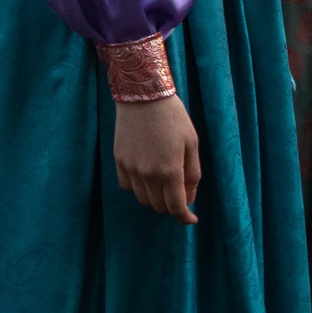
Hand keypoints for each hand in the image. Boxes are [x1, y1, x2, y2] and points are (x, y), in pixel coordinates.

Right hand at [113, 94, 200, 222]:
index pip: (176, 208)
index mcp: (170, 171)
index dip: (185, 217)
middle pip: (159, 206)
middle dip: (171, 205)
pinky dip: (137, 187)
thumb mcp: (192, 144)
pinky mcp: (118, 160)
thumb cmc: (173, 117)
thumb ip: (193, 174)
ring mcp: (131, 168)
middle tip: (178, 192)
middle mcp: (148, 174)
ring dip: (154, 197)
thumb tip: (189, 198)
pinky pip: (127, 185)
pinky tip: (145, 175)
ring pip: (142, 198)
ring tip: (162, 182)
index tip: (191, 218)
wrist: (142, 94)